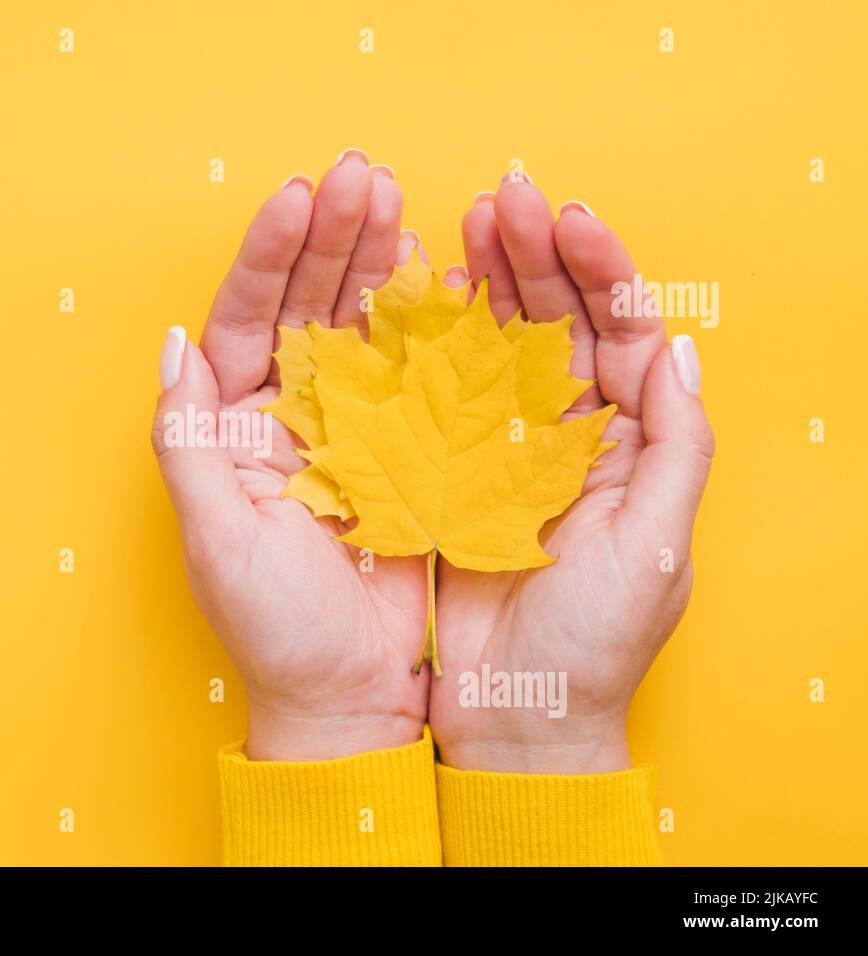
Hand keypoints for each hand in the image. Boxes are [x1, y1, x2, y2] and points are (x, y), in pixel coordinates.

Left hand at [151, 150, 432, 759]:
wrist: (348, 693)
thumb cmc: (270, 627)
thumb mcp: (214, 534)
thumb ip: (184, 437)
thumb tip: (173, 344)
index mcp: (232, 425)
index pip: (245, 318)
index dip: (269, 257)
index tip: (299, 200)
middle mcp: (288, 413)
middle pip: (304, 304)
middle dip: (330, 239)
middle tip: (363, 177)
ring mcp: (349, 425)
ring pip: (359, 324)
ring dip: (375, 261)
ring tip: (396, 203)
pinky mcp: (406, 447)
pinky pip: (412, 369)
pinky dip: (424, 319)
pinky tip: (435, 270)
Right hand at [429, 178, 714, 771]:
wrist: (516, 713)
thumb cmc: (595, 640)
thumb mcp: (658, 542)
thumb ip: (675, 443)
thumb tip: (677, 348)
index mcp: (630, 443)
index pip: (623, 332)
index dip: (600, 269)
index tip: (569, 219)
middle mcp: (571, 434)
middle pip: (560, 321)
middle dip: (538, 255)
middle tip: (506, 197)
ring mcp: (506, 448)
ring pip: (502, 342)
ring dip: (490, 279)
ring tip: (469, 222)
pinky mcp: (450, 469)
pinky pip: (446, 389)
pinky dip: (438, 338)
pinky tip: (428, 293)